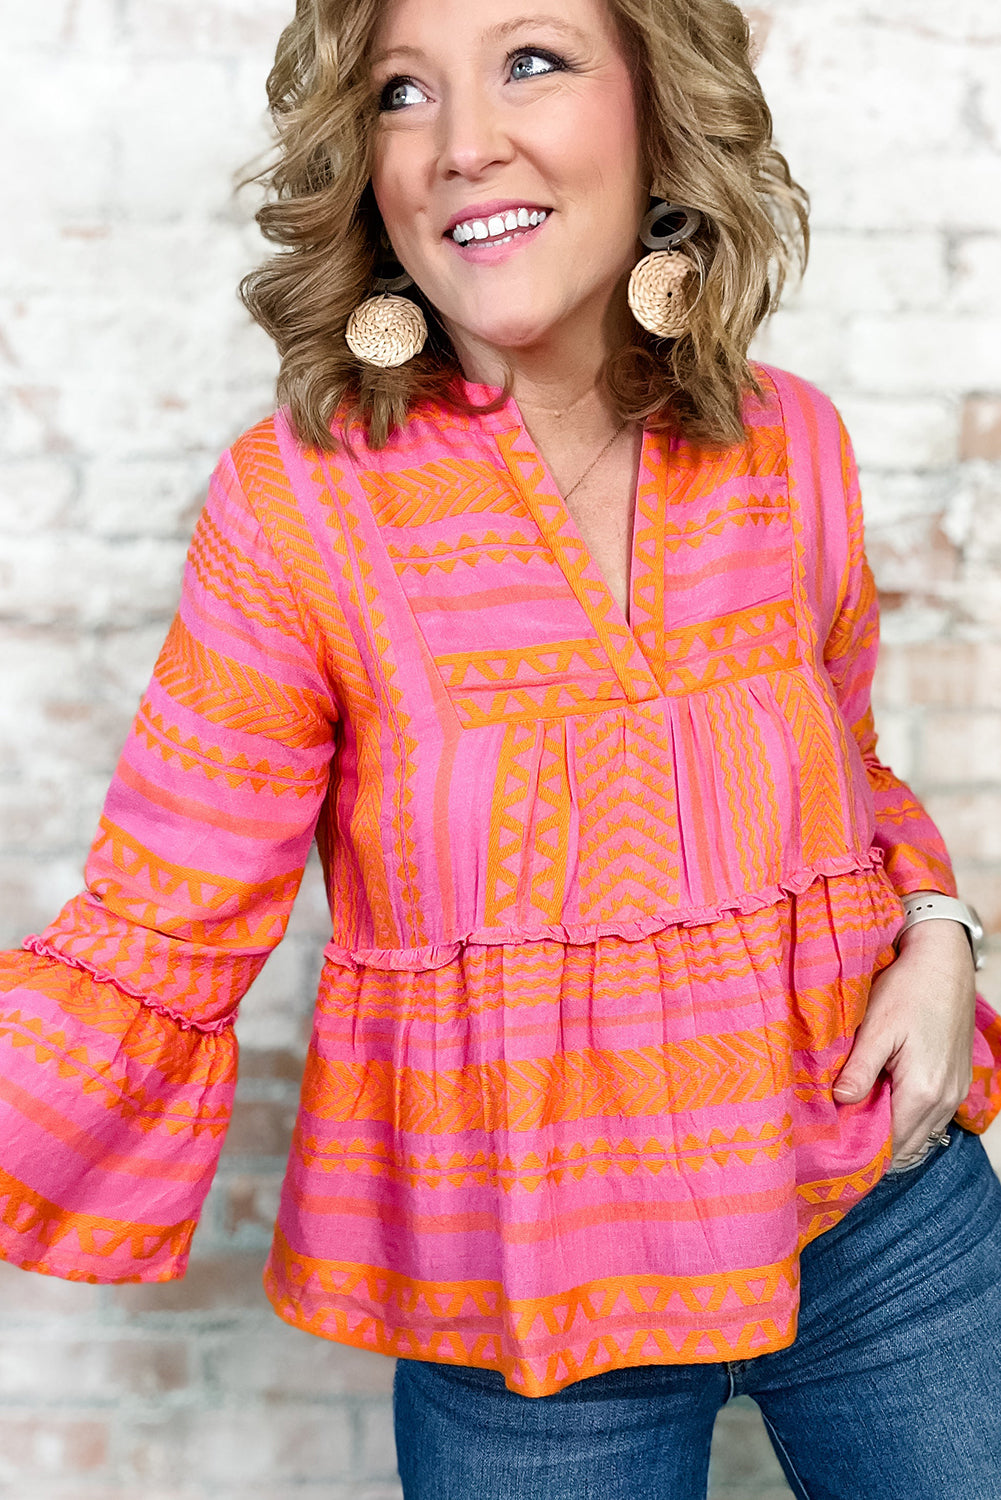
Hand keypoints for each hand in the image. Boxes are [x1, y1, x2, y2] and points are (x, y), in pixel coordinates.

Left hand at [832, 914, 976, 1169]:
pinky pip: (931, 1119)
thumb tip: (839, 1101)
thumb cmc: (909, 989)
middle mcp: (944, 1101)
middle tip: (837, 1135)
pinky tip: (881, 1102)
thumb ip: (860, 1068)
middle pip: (906, 1147)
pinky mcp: (956, 1083)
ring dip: (891, 1134)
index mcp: (923, 1091)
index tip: (830, 1143)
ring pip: (920, 1135)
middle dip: (873, 1146)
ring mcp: (954, 1094)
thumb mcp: (877, 1026)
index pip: (890, 1143)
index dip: (860, 1148)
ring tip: (856, 1120)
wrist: (944, 964)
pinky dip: (907, 1120)